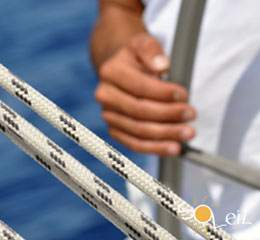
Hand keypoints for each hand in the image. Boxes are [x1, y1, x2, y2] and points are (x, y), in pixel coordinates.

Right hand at [94, 33, 195, 155]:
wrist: (119, 67)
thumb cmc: (136, 56)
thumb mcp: (144, 43)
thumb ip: (152, 50)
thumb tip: (162, 66)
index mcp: (110, 72)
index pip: (138, 87)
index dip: (162, 93)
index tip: (184, 94)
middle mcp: (104, 95)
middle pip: (138, 111)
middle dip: (168, 115)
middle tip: (191, 114)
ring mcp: (108, 114)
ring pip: (137, 130)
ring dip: (165, 134)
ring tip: (188, 133)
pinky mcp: (115, 129)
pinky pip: (133, 143)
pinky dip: (154, 148)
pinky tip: (173, 148)